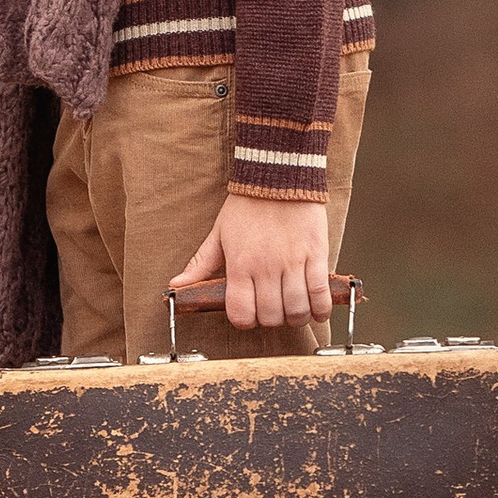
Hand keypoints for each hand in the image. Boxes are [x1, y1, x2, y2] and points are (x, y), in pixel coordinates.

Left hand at [170, 189, 331, 333]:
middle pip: (271, 316)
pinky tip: (316, 310)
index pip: (241, 313)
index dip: (245, 321)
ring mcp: (293, 262)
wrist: (278, 176)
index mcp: (240, 265)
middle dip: (271, 320)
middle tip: (272, 311)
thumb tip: (176, 285)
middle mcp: (266, 267)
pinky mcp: (316, 255)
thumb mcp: (218, 234)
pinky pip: (321, 293)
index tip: (249, 315)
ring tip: (293, 310)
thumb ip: (200, 264)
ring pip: (297, 309)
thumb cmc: (247, 205)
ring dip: (295, 317)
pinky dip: (321, 308)